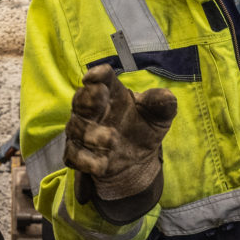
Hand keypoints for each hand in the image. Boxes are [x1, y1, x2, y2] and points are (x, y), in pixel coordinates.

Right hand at [64, 64, 177, 200]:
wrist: (137, 162)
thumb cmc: (144, 129)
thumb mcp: (160, 117)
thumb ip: (163, 104)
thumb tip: (166, 96)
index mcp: (111, 93)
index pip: (102, 78)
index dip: (98, 75)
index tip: (97, 76)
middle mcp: (92, 109)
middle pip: (81, 99)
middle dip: (88, 98)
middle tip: (100, 97)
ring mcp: (82, 132)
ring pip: (76, 129)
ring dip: (92, 134)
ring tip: (113, 140)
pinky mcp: (77, 154)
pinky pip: (73, 155)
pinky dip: (86, 160)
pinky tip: (102, 165)